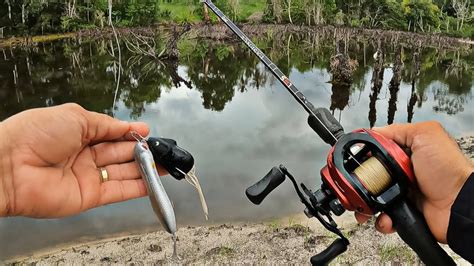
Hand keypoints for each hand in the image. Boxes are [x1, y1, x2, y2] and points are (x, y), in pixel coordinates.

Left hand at [0, 103, 164, 217]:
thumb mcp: (76, 117)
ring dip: (146, 170)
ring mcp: (88, 177)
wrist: (9, 165)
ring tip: (166, 165)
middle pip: (121, 154)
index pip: (113, 134)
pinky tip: (154, 182)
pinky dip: (138, 188)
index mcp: (79, 134)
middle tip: (163, 151)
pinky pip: (119, 192)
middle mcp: (85, 156)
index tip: (149, 132)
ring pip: (124, 173)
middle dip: (143, 151)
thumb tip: (130, 127)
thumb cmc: (36, 134)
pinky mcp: (89, 197)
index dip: (132, 133)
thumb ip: (106, 125)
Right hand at [355, 121, 473, 242]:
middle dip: (362, 180)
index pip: (377, 150)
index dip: (366, 154)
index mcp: (407, 152)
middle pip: (371, 174)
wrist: (458, 205)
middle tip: (361, 182)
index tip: (358, 158)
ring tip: (368, 203)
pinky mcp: (403, 212)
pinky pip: (384, 216)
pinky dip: (381, 218)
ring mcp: (403, 192)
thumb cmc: (449, 170)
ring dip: (368, 201)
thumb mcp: (426, 135)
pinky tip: (386, 215)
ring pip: (374, 196)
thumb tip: (375, 131)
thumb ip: (400, 130)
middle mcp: (404, 172)